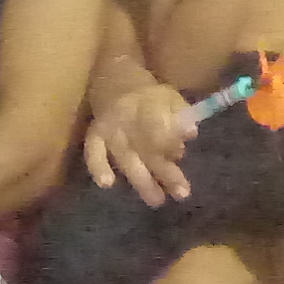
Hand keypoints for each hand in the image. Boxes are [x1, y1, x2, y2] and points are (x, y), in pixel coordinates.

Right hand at [82, 70, 196, 200]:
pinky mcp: (95, 138)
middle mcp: (128, 120)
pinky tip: (107, 185)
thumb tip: (191, 133)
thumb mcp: (171, 97)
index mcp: (148, 105)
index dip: (168, 141)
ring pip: (127, 159)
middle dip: (165, 172)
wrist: (117, 83)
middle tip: (182, 193)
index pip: (156, 125)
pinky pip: (93, 153)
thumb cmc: (152, 97)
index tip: (180, 155)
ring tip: (157, 200)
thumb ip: (181, 114)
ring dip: (142, 181)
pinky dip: (98, 168)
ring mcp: (110, 131)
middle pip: (148, 150)